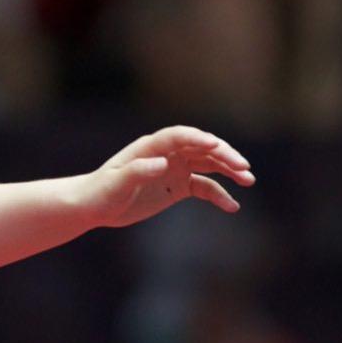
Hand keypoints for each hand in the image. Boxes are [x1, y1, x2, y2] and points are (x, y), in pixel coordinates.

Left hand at [80, 125, 253, 228]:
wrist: (93, 206)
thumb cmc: (100, 193)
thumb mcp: (116, 184)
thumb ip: (137, 171)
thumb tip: (162, 164)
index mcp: (150, 147)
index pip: (179, 136)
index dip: (198, 138)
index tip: (216, 146)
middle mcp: (166, 154)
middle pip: (201, 148)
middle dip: (224, 155)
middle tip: (243, 168)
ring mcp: (174, 168)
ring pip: (208, 164)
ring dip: (229, 170)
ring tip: (248, 180)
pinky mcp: (177, 186)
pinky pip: (204, 187)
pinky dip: (219, 194)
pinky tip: (233, 206)